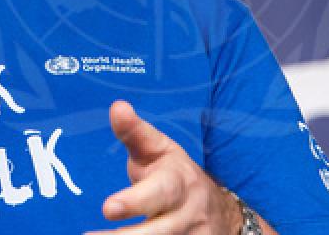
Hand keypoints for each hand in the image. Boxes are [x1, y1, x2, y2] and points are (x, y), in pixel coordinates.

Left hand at [88, 100, 243, 233]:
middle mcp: (187, 214)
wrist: (221, 210)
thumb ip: (135, 132)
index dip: (134, 202)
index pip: (158, 193)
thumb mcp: (159, 149)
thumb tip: (117, 106)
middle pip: (158, 231)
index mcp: (178, 183)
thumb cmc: (174, 173)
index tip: (107, 208)